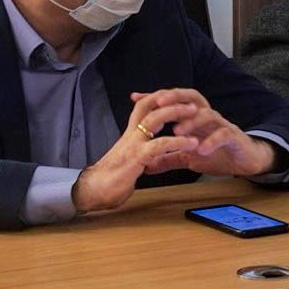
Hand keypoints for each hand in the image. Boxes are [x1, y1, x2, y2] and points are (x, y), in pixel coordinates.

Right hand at [72, 92, 203, 213]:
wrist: (93, 191)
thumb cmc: (111, 179)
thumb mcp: (129, 162)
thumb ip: (140, 155)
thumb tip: (149, 158)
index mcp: (130, 136)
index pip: (142, 109)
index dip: (157, 100)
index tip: (175, 97)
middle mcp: (130, 136)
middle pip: (148, 107)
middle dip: (169, 100)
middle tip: (190, 101)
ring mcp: (133, 144)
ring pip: (153, 119)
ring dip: (175, 112)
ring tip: (195, 113)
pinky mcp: (137, 157)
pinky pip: (159, 144)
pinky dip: (178, 141)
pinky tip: (192, 142)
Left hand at [133, 89, 280, 178]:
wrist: (245, 161)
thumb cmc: (216, 153)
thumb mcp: (188, 157)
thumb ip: (168, 158)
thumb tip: (146, 165)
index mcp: (195, 117)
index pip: (176, 101)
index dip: (157, 97)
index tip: (136, 97)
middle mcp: (208, 116)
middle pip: (192, 98)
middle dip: (175, 97)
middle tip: (159, 103)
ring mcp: (221, 125)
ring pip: (207, 114)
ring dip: (192, 121)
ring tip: (178, 131)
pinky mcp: (234, 137)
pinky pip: (223, 134)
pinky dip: (211, 141)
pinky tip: (201, 150)